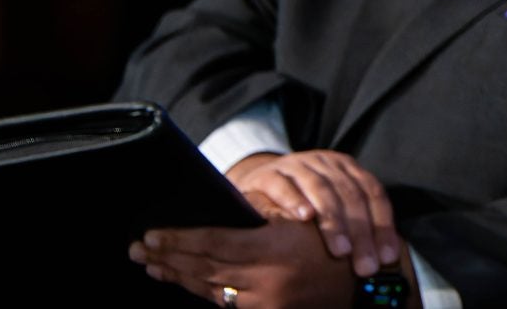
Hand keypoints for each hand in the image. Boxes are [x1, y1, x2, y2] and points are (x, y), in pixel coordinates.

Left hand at [130, 194, 363, 308]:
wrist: (368, 290)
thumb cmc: (341, 245)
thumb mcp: (306, 221)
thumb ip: (264, 217)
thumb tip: (223, 208)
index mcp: (275, 249)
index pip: (214, 243)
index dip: (180, 239)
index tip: (153, 234)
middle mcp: (266, 280)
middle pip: (204, 268)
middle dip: (169, 257)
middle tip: (139, 248)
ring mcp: (265, 304)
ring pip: (209, 289)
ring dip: (178, 276)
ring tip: (153, 265)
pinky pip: (225, 304)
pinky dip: (201, 292)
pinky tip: (185, 283)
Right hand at [227, 149, 402, 275]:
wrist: (259, 180)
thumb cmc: (303, 199)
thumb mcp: (332, 204)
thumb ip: (353, 222)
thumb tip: (380, 257)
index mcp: (347, 168)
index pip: (373, 194)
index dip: (382, 225)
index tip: (386, 257)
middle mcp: (325, 163)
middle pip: (350, 195)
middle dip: (361, 232)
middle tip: (364, 264)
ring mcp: (297, 165)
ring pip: (321, 190)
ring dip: (333, 222)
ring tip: (340, 250)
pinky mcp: (268, 174)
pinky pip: (283, 185)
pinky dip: (295, 201)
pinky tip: (305, 218)